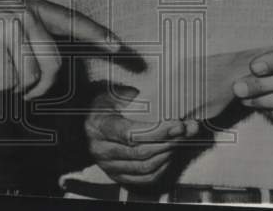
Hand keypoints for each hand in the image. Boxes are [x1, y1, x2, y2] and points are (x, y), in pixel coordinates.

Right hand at [0, 0, 119, 98]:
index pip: (72, 21)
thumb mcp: (10, 17)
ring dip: (12, 84)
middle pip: (52, 65)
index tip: (119, 47)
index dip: (98, 35)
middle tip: (26, 90)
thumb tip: (57, 64)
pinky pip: (6, 81)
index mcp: (33, 7)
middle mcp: (24, 14)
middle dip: (40, 86)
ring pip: (28, 77)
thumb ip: (36, 33)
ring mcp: (7, 28)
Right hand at [85, 86, 199, 186]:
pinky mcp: (117, 176)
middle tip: (186, 130)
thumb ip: (137, 98)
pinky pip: (144, 179)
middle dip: (169, 141)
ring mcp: (109, 166)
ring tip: (180, 140)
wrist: (86, 123)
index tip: (177, 124)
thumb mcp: (114, 94)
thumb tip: (164, 103)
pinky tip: (169, 154)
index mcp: (100, 126)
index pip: (131, 134)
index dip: (158, 131)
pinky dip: (161, 168)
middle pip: (141, 152)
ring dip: (168, 154)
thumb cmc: (103, 106)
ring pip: (145, 167)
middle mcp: (102, 150)